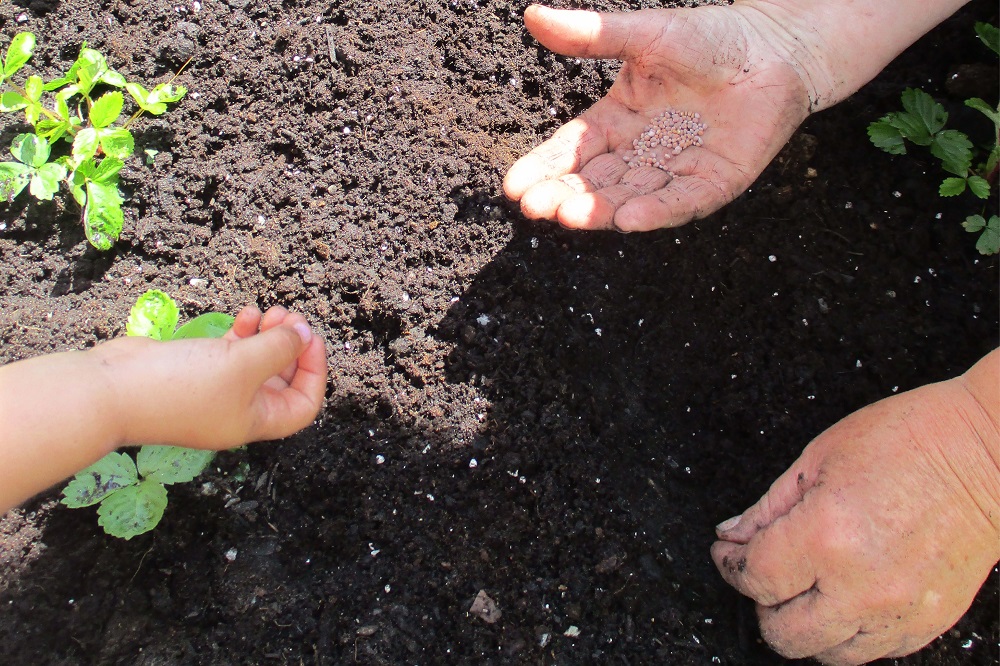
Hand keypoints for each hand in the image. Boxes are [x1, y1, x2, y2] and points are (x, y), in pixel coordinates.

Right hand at [93, 305, 327, 449]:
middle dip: (290, 346)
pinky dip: (240, 334)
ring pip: (255, 362)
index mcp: (255, 421)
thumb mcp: (243, 365)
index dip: (315, 372)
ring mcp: (214, 391)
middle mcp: (238, 410)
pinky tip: (243, 316)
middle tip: (287, 316)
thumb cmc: (182, 385)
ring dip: (267, 335)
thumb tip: (304, 334)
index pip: (304, 405)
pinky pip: (229, 353)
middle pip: (282, 380)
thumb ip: (279, 348)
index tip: (309, 338)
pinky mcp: (193, 371)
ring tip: (268, 312)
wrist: (110, 390)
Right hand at [503, 3, 812, 230]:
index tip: (513, 187)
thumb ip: (590, 35)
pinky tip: (628, 218)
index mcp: (617, 122)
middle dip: (563, 197)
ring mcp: (675, 173)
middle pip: (594, 184)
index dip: (543, 170)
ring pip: (629, 198)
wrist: (777, 49)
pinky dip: (655, 212)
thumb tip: (532, 14)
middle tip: (536, 207)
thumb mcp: (644, 35)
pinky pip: (680, 203)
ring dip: (599, 211)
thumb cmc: (711, 39)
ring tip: (570, 215)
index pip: (571, 153)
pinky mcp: (713, 185)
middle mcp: (640, 154)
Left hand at [711, 351, 999, 664]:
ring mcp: (898, 611)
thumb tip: (733, 534)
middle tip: (765, 571)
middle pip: (783, 633)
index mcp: (826, 536)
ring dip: (804, 625)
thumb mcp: (819, 457)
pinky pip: (873, 652)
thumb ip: (768, 506)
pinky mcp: (927, 621)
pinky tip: (844, 597)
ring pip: (827, 653)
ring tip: (804, 588)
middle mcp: (860, 585)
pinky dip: (848, 633)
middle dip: (761, 602)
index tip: (729, 552)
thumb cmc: (910, 439)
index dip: (730, 564)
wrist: (987, 452)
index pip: (755, 578)